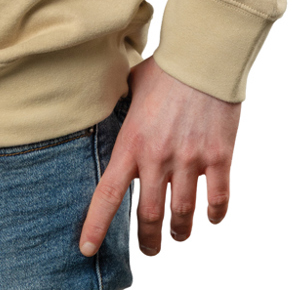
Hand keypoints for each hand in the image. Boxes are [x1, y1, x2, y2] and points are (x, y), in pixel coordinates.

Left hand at [79, 56, 239, 256]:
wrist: (201, 57)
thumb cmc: (164, 68)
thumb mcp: (130, 88)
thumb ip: (121, 109)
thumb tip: (108, 110)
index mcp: (131, 143)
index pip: (107, 195)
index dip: (96, 226)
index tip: (88, 249)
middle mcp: (158, 158)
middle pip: (147, 215)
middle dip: (148, 240)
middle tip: (149, 249)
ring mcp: (190, 160)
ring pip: (182, 215)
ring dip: (179, 232)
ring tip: (177, 235)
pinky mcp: (219, 157)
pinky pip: (217, 199)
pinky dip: (214, 214)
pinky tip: (211, 218)